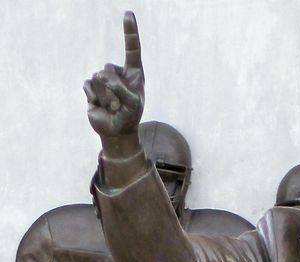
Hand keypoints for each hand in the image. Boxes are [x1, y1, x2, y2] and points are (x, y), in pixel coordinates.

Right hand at [83, 12, 143, 150]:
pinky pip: (88, 86)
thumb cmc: (130, 116)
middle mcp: (118, 73)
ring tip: (113, 106)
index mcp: (134, 73)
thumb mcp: (132, 102)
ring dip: (106, 96)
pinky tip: (101, 105)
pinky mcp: (91, 88)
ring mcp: (104, 80)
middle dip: (113, 89)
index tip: (128, 14)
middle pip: (108, 69)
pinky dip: (95, 98)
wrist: (117, 132)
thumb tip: (103, 78)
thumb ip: (120, 88)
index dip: (130, 32)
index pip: (132, 49)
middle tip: (120, 104)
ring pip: (97, 78)